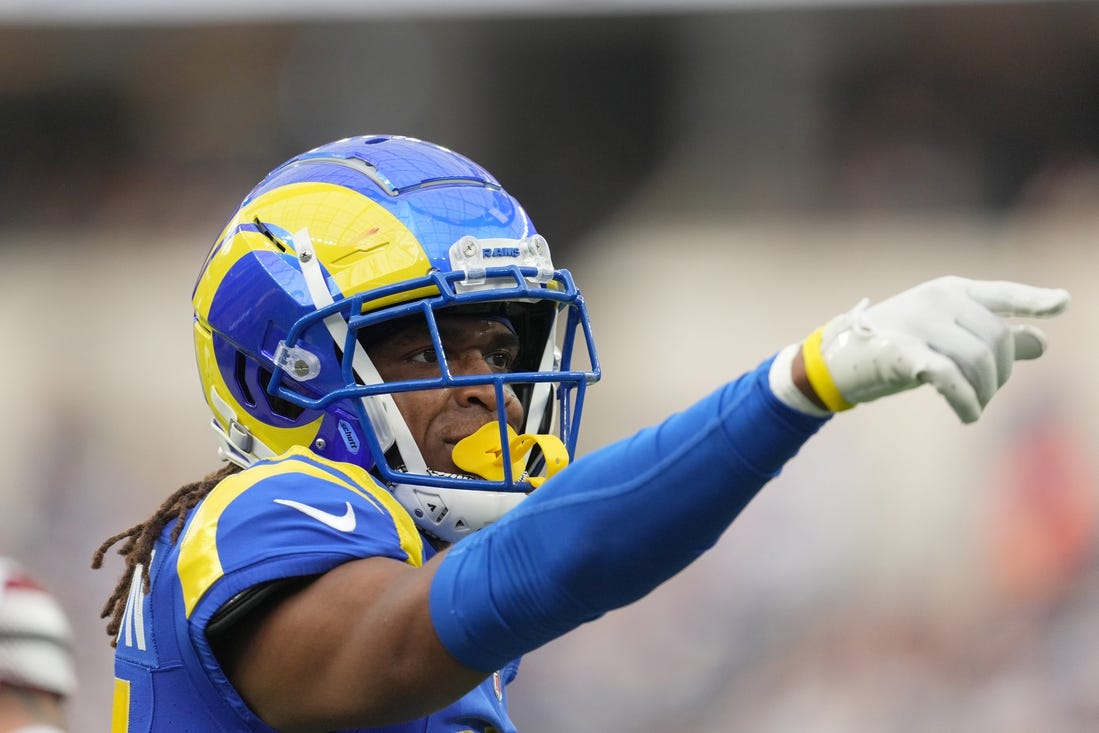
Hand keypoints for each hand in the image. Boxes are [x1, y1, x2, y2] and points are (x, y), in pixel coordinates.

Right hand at [799, 276, 1069, 422]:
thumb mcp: (943, 338)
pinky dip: (966, 401)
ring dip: (985, 392)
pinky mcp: (900, 351)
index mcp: (948, 291)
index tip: (1061, 304)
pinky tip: (969, 415)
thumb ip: (991, 336)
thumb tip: (1040, 341)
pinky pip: (948, 377)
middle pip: (996, 339)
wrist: (833, 362)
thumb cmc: (892, 349)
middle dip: (1000, 375)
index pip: (1001, 294)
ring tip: (974, 407)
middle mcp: (936, 301)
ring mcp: (917, 323)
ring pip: (978, 360)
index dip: (1032, 300)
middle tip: (986, 395)